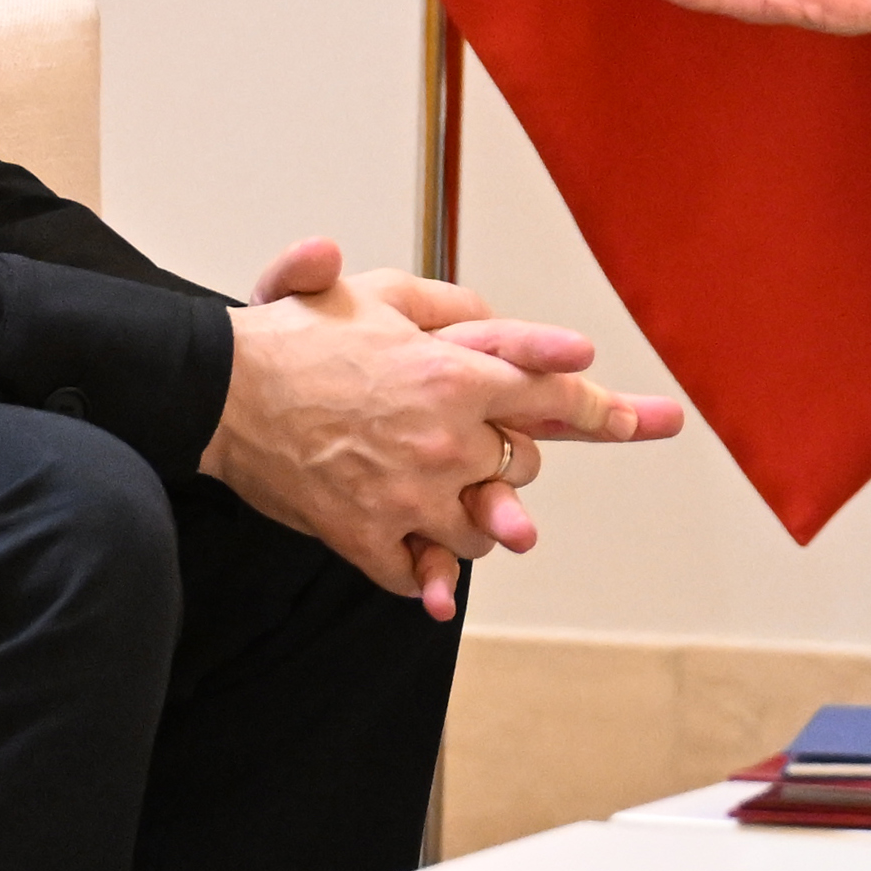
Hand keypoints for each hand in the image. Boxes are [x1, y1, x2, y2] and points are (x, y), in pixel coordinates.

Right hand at [211, 237, 686, 617]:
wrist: (219, 393)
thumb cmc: (296, 337)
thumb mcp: (377, 292)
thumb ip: (449, 303)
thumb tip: (502, 318)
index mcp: (454, 375)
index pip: (554, 396)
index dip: (608, 410)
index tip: (651, 419)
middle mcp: (445, 439)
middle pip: (521, 467)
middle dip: (509, 457)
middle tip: (478, 447)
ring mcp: (410, 495)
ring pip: (483, 529)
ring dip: (473, 516)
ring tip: (439, 495)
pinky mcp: (369, 538)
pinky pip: (422, 573)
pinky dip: (428, 578)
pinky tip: (429, 576)